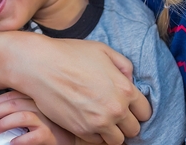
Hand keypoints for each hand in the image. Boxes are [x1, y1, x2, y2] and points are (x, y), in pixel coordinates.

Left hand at [0, 91, 73, 144]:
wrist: (68, 138)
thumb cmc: (47, 123)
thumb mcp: (35, 109)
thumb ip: (22, 104)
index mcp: (35, 98)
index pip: (12, 95)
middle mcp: (41, 107)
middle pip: (14, 104)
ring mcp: (46, 121)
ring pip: (22, 117)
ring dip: (5, 123)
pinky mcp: (49, 136)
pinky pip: (33, 136)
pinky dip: (20, 139)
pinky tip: (11, 142)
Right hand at [5, 37, 150, 144]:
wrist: (40, 65)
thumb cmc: (70, 54)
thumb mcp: (102, 50)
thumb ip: (123, 65)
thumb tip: (130, 79)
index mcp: (124, 89)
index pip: (145, 112)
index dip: (137, 109)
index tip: (128, 107)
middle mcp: (115, 109)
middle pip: (134, 129)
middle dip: (126, 122)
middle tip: (114, 113)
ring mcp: (98, 122)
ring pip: (117, 140)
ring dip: (112, 131)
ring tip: (102, 120)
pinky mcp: (81, 130)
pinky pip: (97, 141)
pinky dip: (95, 135)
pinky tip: (88, 121)